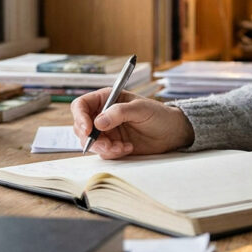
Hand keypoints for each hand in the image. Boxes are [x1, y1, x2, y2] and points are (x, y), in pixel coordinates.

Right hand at [71, 89, 194, 158]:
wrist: (171, 133)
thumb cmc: (158, 114)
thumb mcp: (141, 109)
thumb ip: (120, 113)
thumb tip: (98, 122)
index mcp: (106, 99)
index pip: (81, 105)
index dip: (80, 117)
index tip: (88, 129)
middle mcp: (102, 114)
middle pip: (81, 127)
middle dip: (92, 138)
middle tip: (108, 145)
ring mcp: (106, 131)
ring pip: (90, 142)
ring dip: (104, 147)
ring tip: (122, 147)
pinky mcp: (112, 145)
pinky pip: (103, 152)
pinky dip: (113, 153)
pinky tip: (128, 148)